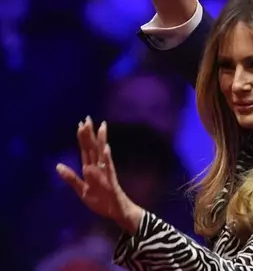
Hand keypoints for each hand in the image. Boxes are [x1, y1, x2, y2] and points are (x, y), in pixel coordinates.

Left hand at [56, 117, 142, 234]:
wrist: (116, 212)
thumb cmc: (101, 201)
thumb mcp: (81, 190)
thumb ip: (71, 178)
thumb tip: (57, 166)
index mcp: (91, 169)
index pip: (86, 150)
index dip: (83, 137)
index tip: (81, 124)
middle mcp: (99, 167)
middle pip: (94, 147)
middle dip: (90, 133)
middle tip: (88, 118)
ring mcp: (106, 172)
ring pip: (102, 153)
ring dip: (101, 140)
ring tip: (101, 127)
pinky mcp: (112, 180)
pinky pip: (109, 167)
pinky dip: (107, 158)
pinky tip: (106, 149)